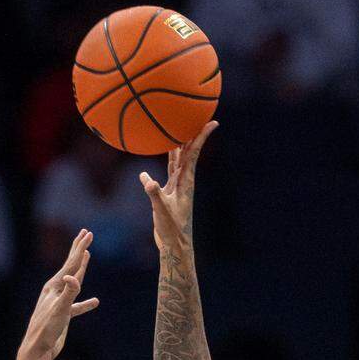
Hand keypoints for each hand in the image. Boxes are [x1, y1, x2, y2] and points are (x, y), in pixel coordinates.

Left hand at [22, 229, 98, 359]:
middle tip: (86, 233)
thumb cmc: (46, 329)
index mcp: (54, 285)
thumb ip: (68, 292)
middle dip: (79, 249)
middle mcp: (55, 290)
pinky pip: (77, 305)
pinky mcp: (63, 315)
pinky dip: (85, 302)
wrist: (38, 349)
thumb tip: (73, 277)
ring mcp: (59, 302)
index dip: (81, 248)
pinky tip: (95, 302)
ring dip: (81, 268)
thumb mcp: (60, 309)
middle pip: (70, 265)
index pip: (71, 263)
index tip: (89, 233)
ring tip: (87, 257)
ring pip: (73, 281)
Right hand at [139, 120, 217, 252]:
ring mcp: (176, 186)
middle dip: (192, 133)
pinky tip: (160, 152)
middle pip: (188, 151)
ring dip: (180, 143)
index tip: (213, 122)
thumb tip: (145, 178)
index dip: (202, 137)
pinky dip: (166, 160)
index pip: (194, 154)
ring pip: (178, 159)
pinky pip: (168, 170)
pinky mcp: (169, 192)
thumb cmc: (172, 230)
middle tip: (196, 114)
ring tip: (180, 126)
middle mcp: (183, 181)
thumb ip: (154, 194)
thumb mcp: (161, 211)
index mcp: (185, 182)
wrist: (174, 245)